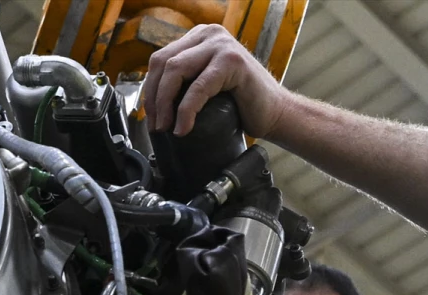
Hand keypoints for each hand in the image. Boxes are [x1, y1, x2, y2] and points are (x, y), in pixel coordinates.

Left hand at [144, 24, 290, 138]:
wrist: (278, 114)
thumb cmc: (244, 105)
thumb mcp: (207, 86)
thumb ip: (186, 81)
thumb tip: (152, 100)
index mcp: (200, 37)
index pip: (161, 59)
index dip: (150, 89)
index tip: (151, 116)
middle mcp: (209, 34)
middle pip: (164, 62)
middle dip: (153, 98)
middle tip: (156, 126)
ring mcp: (221, 44)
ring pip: (175, 70)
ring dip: (164, 103)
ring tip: (167, 127)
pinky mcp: (232, 61)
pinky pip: (198, 87)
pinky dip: (186, 111)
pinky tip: (184, 128)